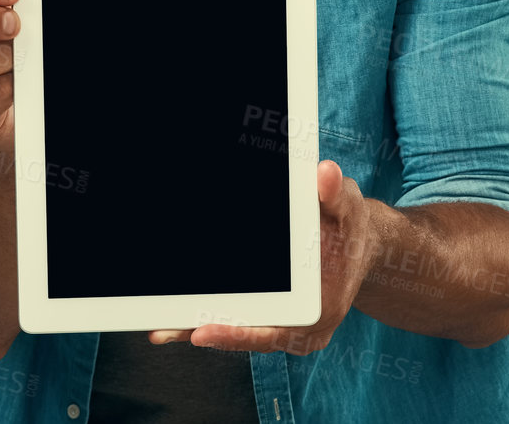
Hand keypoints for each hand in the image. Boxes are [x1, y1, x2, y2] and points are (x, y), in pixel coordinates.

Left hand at [149, 161, 377, 353]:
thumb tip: (326, 175)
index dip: (236, 332)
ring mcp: (281, 325)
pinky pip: (233, 315)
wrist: (353, 241)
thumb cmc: (348, 226)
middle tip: (161, 330)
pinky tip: (172, 306)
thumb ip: (336, 196)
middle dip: (200, 331)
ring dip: (192, 324)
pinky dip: (204, 311)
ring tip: (156, 324)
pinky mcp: (267, 314)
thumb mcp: (347, 207)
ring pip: (232, 327)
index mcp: (320, 313)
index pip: (272, 331)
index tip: (201, 331)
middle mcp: (298, 329)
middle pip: (243, 333)